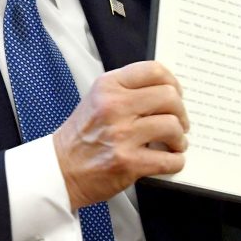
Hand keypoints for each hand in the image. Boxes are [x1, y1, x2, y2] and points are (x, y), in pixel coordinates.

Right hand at [53, 60, 188, 209]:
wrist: (60, 170)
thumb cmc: (82, 136)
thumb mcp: (98, 99)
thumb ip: (128, 91)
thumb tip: (168, 92)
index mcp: (108, 86)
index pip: (155, 70)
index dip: (173, 83)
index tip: (176, 95)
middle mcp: (114, 106)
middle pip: (169, 97)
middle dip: (181, 113)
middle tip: (179, 123)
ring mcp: (121, 135)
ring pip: (172, 126)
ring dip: (179, 139)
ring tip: (174, 144)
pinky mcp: (128, 162)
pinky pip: (169, 159)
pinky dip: (175, 161)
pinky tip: (169, 160)